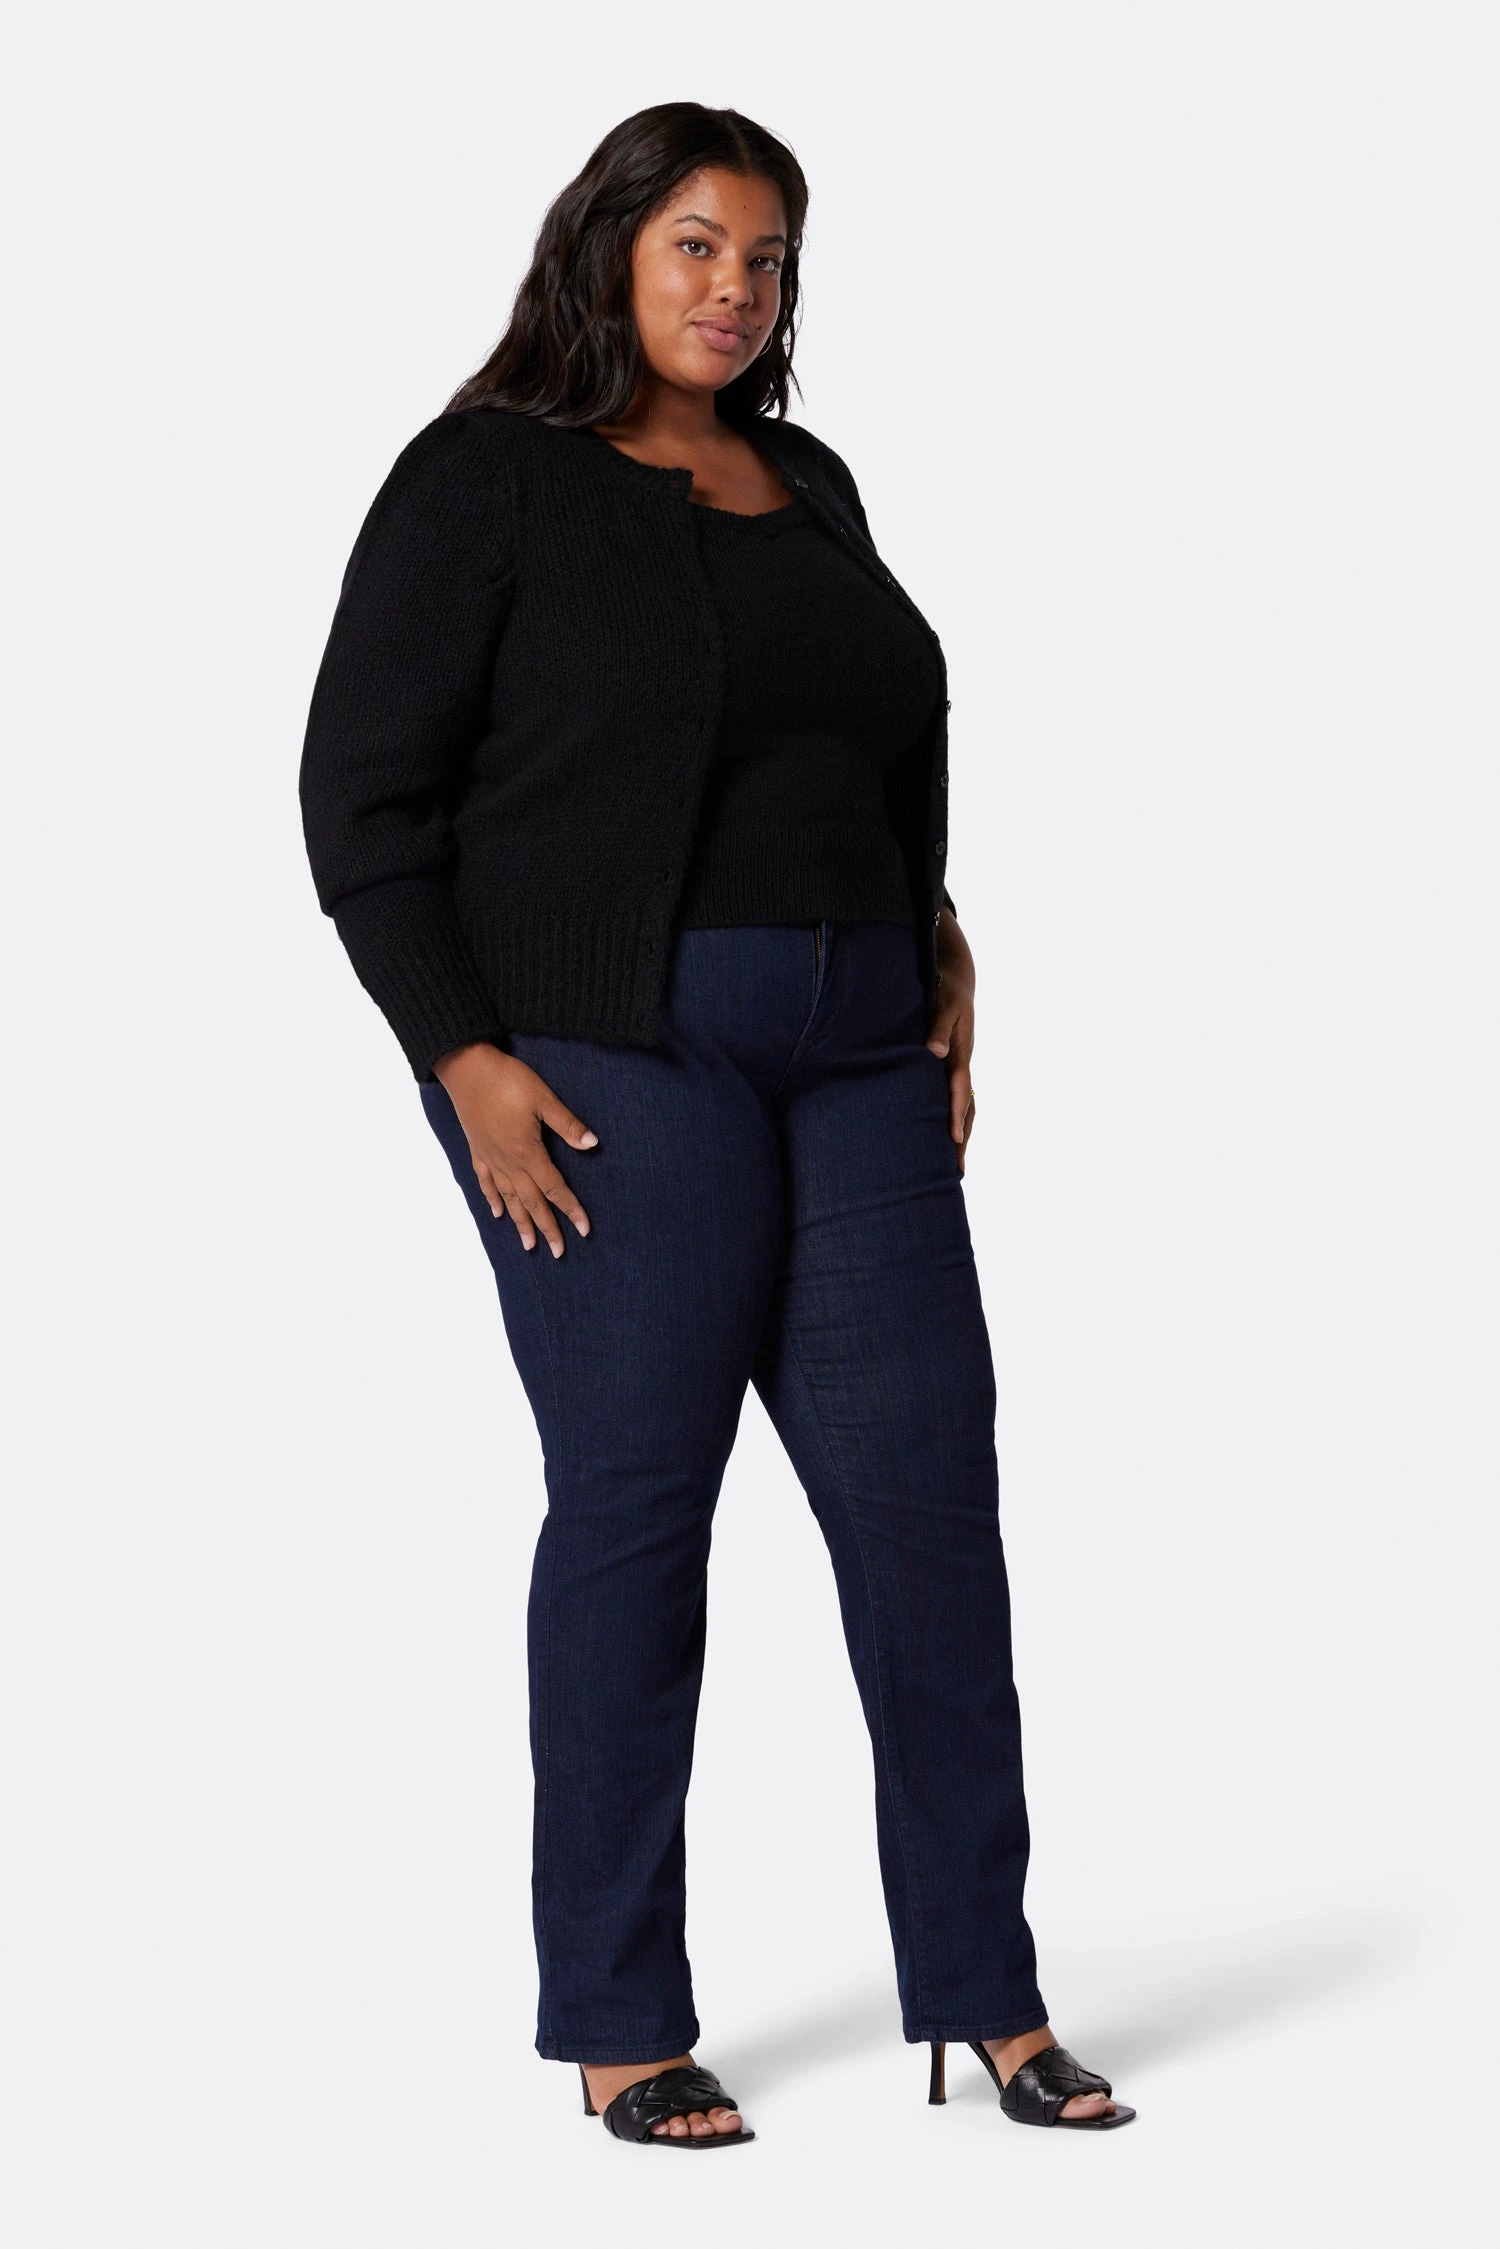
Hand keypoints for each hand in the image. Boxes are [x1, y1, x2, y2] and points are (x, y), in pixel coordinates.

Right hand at [432, 1042, 596, 1255]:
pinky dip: (493, 1200)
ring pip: (509, 1199)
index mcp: (528, 1152)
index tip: (584, 1230)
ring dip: (520, 1223)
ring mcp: (490, 1158)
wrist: (466, 1068)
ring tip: (529, 1245)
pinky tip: (498, 1214)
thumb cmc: (507, 1080)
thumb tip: (593, 1144)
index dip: (570, 1209)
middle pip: (532, 1202)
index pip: (554, 1188)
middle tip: (558, 1253)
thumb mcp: (543, 1099)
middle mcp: (508, 1162)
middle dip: (547, 1228)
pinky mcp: (477, 1150)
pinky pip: (485, 1182)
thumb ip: (567, 1124)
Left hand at [926, 907, 976, 1173]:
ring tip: (955, 1164)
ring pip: (965, 1105)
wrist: (957, 978)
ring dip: (962, 1132)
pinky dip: (955, 1117)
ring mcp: (960, 1066)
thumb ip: (939, 1028)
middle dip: (963, 1137)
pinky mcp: (953, 1065)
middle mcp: (963, 1063)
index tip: (955, 1140)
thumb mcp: (943, 1004)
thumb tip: (934, 1053)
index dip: (957, 1114)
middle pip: (968, 1107)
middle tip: (958, 1169)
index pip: (960, 1089)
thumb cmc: (946, 990)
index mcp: (961, 1052)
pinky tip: (947, 1134)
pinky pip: (957, 1097)